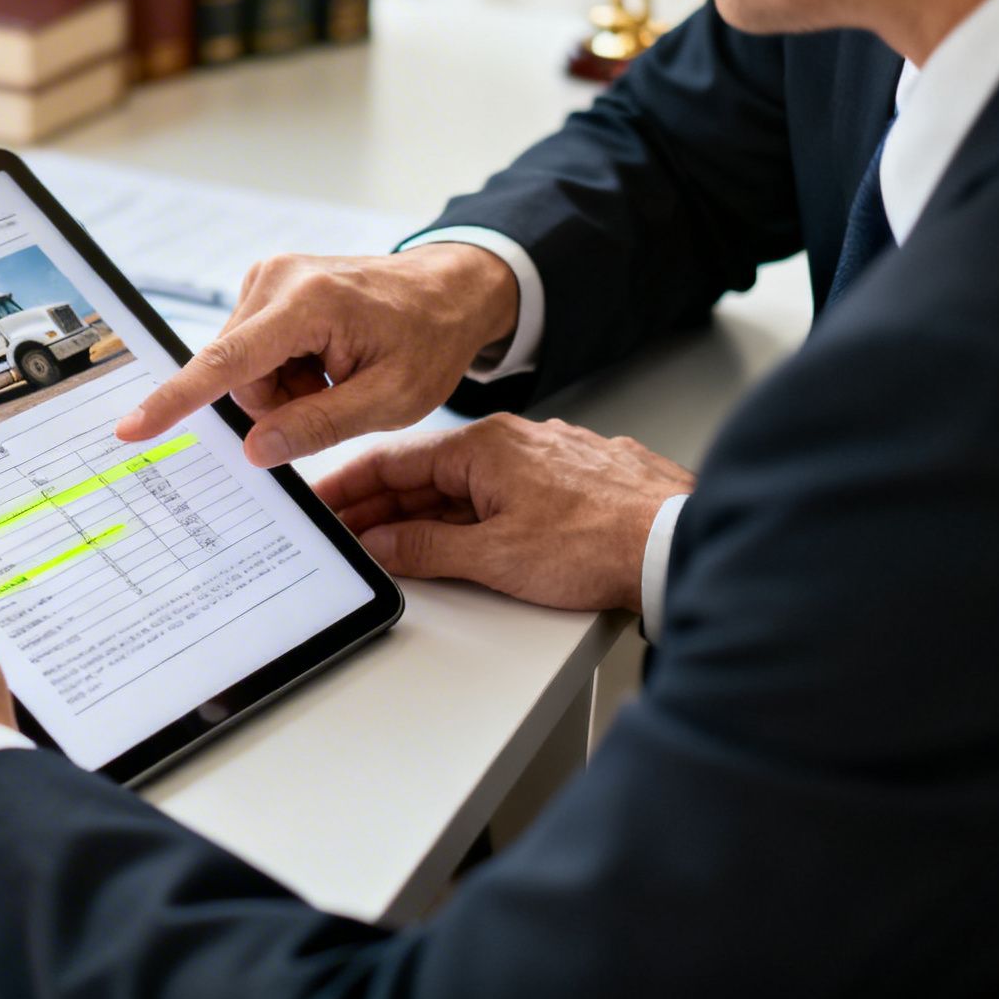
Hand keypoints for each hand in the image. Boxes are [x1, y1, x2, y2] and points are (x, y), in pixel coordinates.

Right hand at [115, 244, 520, 465]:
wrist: (448, 289)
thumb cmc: (428, 339)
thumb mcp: (391, 400)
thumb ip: (318, 426)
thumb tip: (254, 448)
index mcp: (307, 304)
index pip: (226, 364)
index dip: (176, 401)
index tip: (133, 428)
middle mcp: (275, 280)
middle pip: (236, 375)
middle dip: (277, 403)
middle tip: (335, 396)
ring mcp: (267, 278)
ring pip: (241, 368)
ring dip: (283, 388)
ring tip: (335, 374)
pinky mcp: (265, 286)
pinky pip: (251, 352)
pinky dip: (284, 370)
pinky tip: (323, 360)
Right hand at [313, 414, 694, 612]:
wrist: (678, 543)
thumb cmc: (599, 543)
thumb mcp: (494, 556)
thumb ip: (427, 549)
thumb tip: (382, 546)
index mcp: (485, 447)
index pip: (394, 463)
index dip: (349, 488)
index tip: (320, 503)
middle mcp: (515, 441)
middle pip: (428, 476)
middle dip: (383, 509)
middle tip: (347, 536)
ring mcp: (549, 458)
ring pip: (470, 486)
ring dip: (428, 515)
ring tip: (395, 546)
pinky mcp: (578, 480)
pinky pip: (507, 494)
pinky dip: (474, 515)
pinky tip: (467, 539)